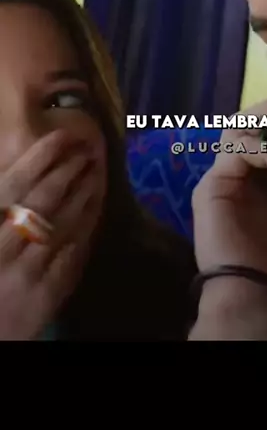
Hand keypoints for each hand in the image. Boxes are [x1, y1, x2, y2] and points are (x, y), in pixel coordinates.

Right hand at [0, 131, 99, 339]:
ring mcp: (26, 272)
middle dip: (69, 169)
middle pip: (43, 199)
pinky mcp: (47, 294)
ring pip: (62, 224)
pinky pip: (72, 254)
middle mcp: (2, 247)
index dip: (40, 155)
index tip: (63, 135)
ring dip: (84, 193)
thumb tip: (21, 167)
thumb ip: (0, 201)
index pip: (12, 183)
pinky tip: (95, 207)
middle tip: (87, 150)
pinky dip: (86, 227)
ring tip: (95, 171)